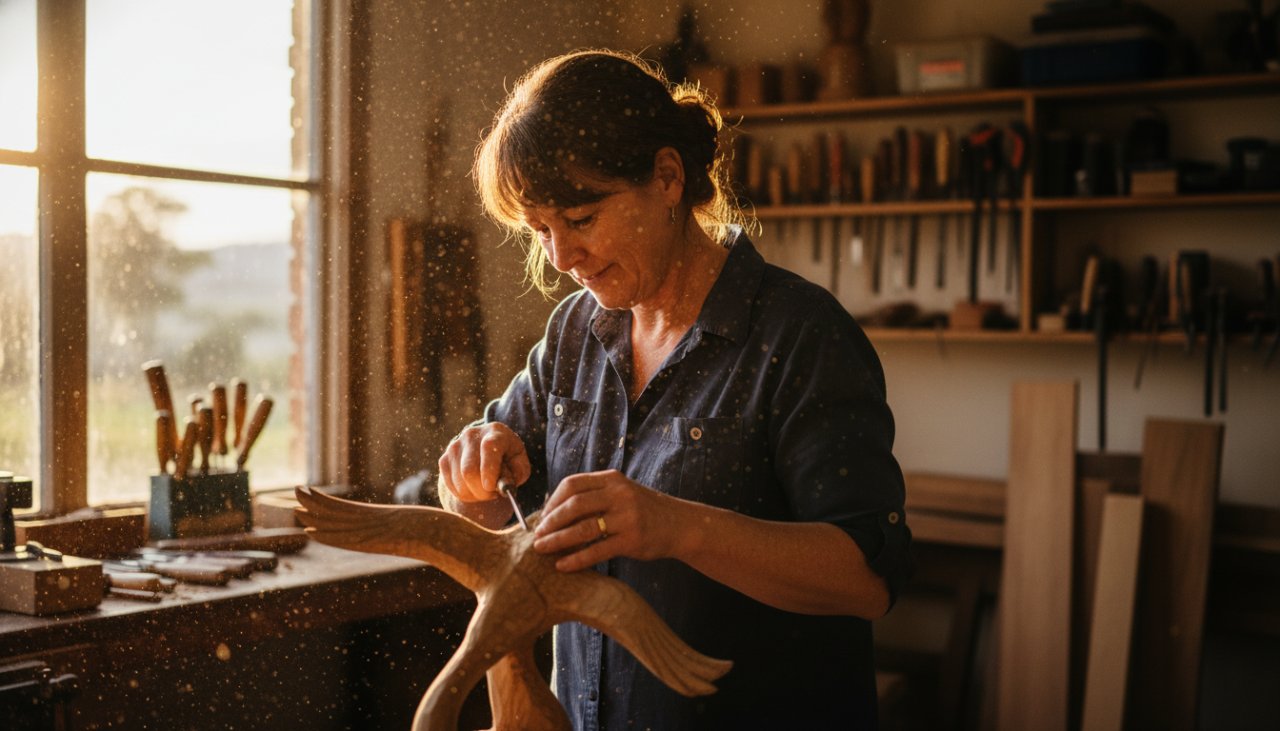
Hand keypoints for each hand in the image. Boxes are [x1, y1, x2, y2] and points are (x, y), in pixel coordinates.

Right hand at [437, 422, 530, 503]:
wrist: (489, 448)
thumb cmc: (508, 458)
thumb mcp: (520, 463)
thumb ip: (517, 473)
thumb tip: (503, 485)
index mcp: (495, 432)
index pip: (489, 448)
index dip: (488, 469)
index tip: (490, 487)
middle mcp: (472, 435)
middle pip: (469, 470)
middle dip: (482, 491)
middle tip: (492, 494)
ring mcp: (455, 446)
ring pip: (459, 481)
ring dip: (474, 494)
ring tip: (485, 490)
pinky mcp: (444, 459)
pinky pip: (450, 485)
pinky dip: (463, 494)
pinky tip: (474, 489)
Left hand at [532, 470, 686, 571]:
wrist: (679, 524)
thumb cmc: (643, 510)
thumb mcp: (621, 493)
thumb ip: (594, 497)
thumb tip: (554, 512)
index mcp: (612, 480)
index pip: (572, 484)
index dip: (552, 501)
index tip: (542, 517)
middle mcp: (619, 494)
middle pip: (574, 505)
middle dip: (550, 521)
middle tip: (537, 535)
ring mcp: (627, 517)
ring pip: (582, 528)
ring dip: (557, 540)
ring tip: (542, 549)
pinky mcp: (632, 540)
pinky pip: (597, 551)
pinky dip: (576, 559)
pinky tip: (562, 565)